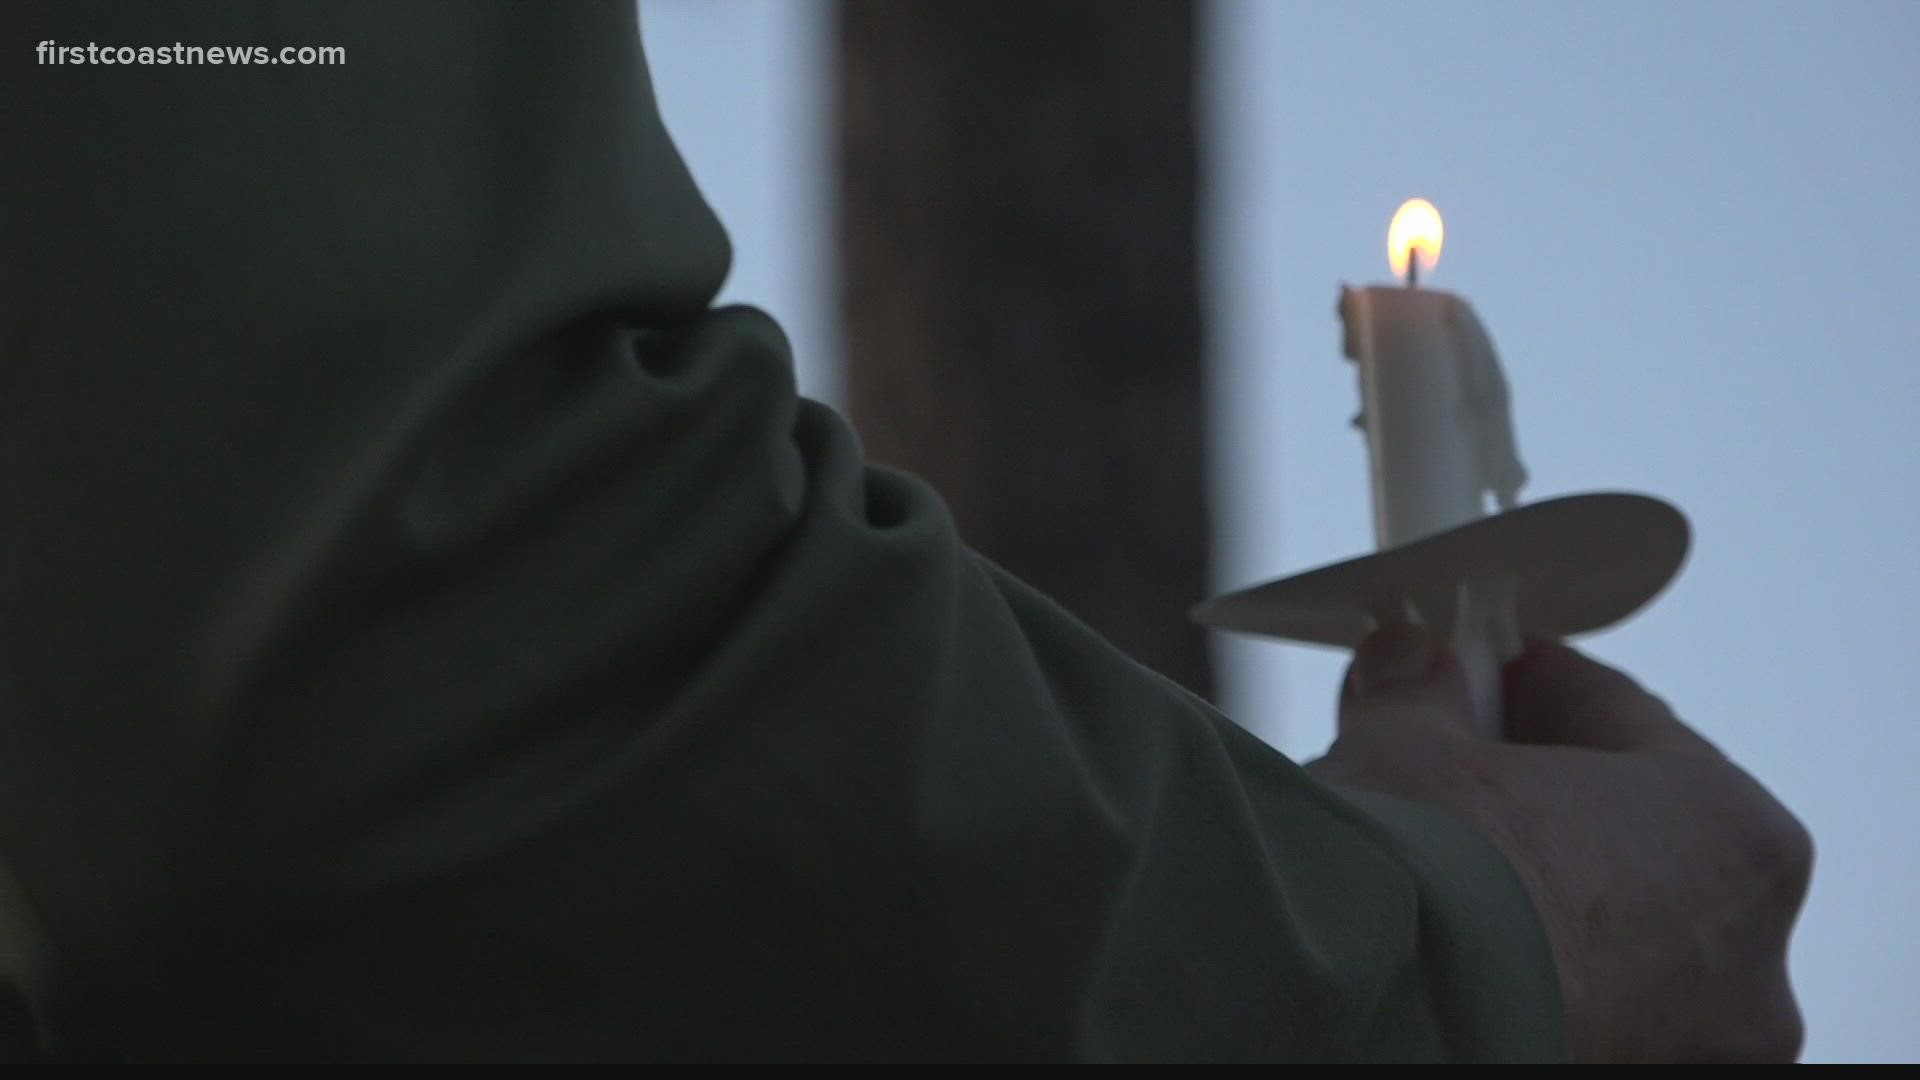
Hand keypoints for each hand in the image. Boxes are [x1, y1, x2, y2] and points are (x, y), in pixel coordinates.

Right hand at [1305, 623, 1812, 1062]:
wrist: (1395, 1016)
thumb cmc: (1436, 879)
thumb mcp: (1412, 745)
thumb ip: (1420, 694)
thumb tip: (1409, 666)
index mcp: (1736, 834)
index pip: (1631, 722)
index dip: (1544, 688)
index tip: (1490, 674)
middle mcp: (1747, 954)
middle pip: (1636, 837)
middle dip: (1550, 797)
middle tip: (1460, 765)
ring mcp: (1695, 1044)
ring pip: (1619, 938)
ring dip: (1549, 893)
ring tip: (1448, 865)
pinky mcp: (1621, 1078)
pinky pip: (1590, 1006)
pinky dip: (1539, 973)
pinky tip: (1461, 946)